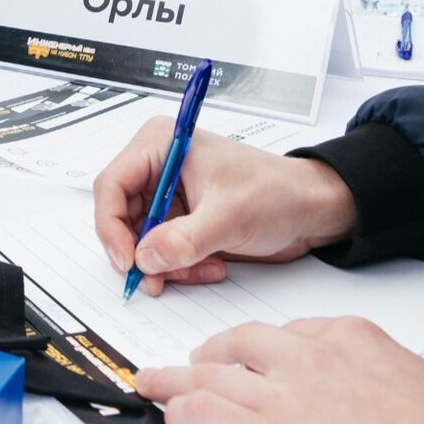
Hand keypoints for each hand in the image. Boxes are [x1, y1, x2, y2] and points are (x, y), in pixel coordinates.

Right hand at [93, 120, 356, 295]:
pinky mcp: (180, 220)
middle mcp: (158, 167)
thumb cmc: (278, 193)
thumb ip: (184, 239)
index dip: (112, 226)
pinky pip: (161, 251)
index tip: (128, 260)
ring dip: (165, 264)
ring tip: (200, 270)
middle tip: (155, 279)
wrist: (312, 212)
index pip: (111, 185)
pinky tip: (210, 267)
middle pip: (120, 216)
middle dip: (141, 252)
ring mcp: (168, 195)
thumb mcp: (229, 216)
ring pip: (140, 240)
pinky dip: (180, 267)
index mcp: (161, 145)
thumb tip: (145, 258)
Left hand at [136, 318, 423, 423]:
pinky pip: (205, 411)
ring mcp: (284, 392)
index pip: (290, 333)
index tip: (252, 359)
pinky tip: (174, 420)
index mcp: (352, 338)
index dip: (263, 350)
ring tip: (153, 383)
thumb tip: (377, 391)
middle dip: (211, 354)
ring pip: (210, 373)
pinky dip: (181, 412)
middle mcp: (310, 356)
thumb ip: (385, 376)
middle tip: (192, 361)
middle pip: (240, 344)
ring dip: (175, 379)